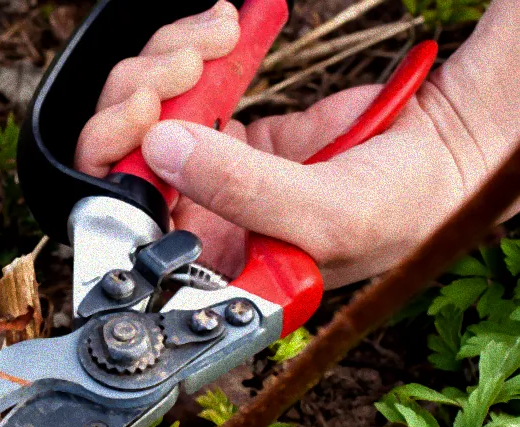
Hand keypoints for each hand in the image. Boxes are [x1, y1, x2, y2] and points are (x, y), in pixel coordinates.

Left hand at [76, 5, 496, 288]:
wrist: (444, 155)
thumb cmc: (397, 212)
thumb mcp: (323, 215)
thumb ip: (241, 190)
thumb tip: (162, 148)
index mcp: (209, 263)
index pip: (127, 223)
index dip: (115, 166)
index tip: (143, 115)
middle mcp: (199, 219)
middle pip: (123, 156)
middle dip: (140, 97)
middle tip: (179, 64)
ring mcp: (211, 170)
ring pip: (149, 112)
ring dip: (169, 62)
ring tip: (216, 38)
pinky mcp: (229, 129)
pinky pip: (187, 85)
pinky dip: (196, 50)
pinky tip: (225, 31)